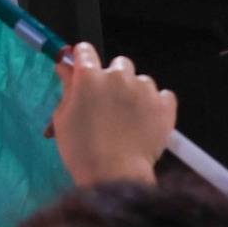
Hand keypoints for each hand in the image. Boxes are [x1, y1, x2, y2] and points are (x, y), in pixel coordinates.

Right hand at [50, 43, 176, 186]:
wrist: (114, 175)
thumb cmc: (82, 151)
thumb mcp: (63, 119)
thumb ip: (67, 89)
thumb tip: (66, 68)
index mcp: (89, 77)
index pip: (85, 51)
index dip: (83, 59)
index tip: (83, 69)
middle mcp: (117, 76)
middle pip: (118, 63)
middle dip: (113, 79)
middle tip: (108, 104)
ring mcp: (143, 89)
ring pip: (141, 80)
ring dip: (135, 93)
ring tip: (128, 120)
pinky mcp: (163, 104)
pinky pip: (163, 95)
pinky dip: (156, 105)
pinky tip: (146, 122)